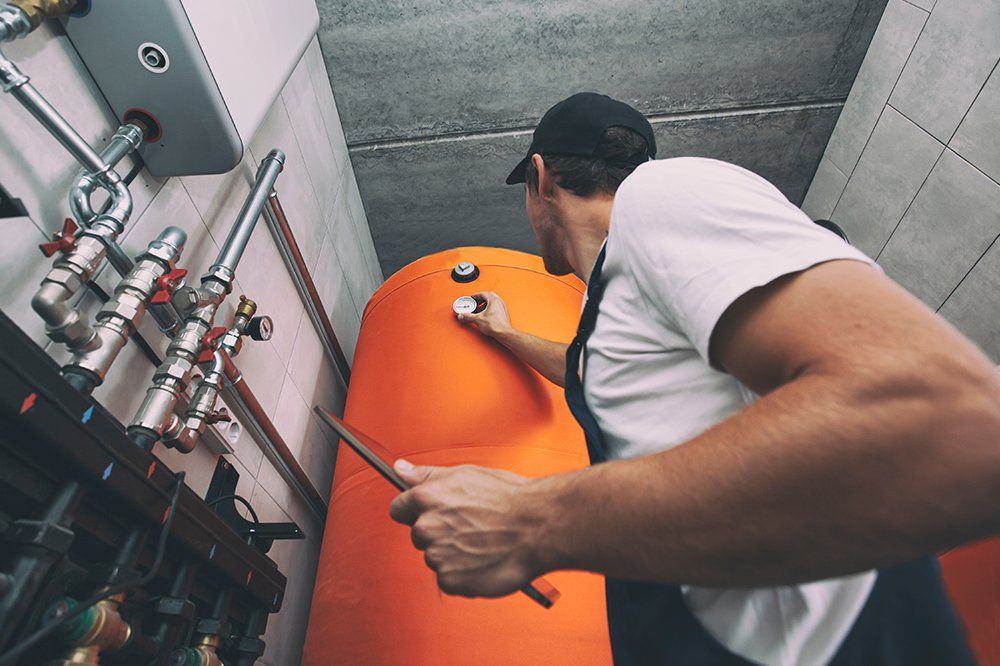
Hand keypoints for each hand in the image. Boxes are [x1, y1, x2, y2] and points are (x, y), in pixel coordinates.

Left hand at [388, 460, 544, 597]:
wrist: (538, 527)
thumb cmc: (509, 499)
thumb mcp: (465, 475)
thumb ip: (426, 475)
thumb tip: (400, 469)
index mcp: (427, 497)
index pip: (399, 509)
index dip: (416, 510)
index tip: (433, 513)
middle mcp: (427, 526)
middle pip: (418, 534)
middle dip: (438, 532)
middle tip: (470, 527)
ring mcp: (437, 555)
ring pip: (435, 557)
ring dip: (452, 554)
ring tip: (482, 543)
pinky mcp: (450, 580)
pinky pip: (448, 578)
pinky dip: (463, 574)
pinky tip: (483, 560)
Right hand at [457, 291, 511, 338]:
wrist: (504, 333)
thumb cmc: (496, 325)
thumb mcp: (478, 320)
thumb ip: (468, 316)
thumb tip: (462, 315)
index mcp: (493, 300)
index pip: (483, 293)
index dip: (475, 296)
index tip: (471, 298)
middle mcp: (499, 302)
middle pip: (488, 296)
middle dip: (480, 300)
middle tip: (474, 304)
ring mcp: (502, 307)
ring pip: (492, 301)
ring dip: (484, 304)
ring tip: (479, 310)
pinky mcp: (503, 313)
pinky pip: (495, 307)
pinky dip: (489, 309)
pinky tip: (485, 315)